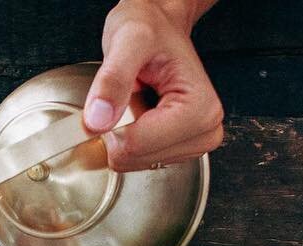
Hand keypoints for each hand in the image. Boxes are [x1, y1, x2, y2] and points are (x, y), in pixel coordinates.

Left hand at [83, 0, 222, 171]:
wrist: (160, 25)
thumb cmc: (151, 28)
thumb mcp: (128, 41)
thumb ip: (112, 80)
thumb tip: (97, 122)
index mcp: (199, 109)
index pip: (135, 146)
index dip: (109, 128)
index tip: (112, 99)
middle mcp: (205, 130)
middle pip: (134, 159)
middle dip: (117, 131)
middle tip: (125, 96)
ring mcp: (194, 143)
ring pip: (133, 163)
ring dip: (123, 133)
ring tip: (135, 100)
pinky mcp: (180, 149)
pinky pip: (137, 160)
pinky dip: (127, 139)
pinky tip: (138, 113)